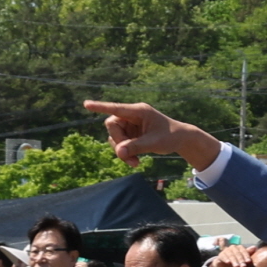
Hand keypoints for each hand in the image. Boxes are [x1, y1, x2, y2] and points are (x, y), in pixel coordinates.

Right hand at [86, 99, 222, 173]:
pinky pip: (120, 143)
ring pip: (114, 137)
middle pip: (112, 126)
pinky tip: (136, 161)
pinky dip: (125, 153)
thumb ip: (135, 147)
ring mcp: (130, 124)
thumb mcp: (153, 143)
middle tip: (128, 158)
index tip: (86, 104)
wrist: (180, 140)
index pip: (116, 109)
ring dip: (122, 151)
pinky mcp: (130, 133)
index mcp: (139, 111)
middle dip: (118, 142)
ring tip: (135, 163)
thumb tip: (118, 152)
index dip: (100, 107)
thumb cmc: (170, 137)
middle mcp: (132, 115)